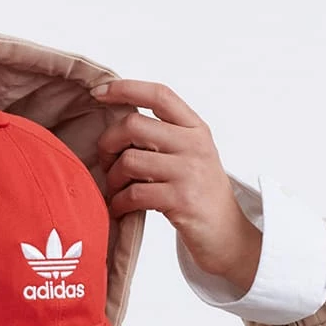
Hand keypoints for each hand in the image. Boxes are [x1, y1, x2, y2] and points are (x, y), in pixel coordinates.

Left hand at [93, 80, 261, 293]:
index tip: (98, 93)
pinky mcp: (181, 201)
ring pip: (129, 160)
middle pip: (134, 125)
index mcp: (195, 128)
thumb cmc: (200, 197)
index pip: (158, 95)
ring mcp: (189, 172)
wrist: (227, 236)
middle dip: (109, 144)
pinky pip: (133, 194)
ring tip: (116, 192)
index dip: (124, 89)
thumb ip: (163, 138)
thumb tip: (117, 126)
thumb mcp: (190, 157)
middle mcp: (194, 145)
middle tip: (106, 164)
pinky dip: (119, 203)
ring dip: (113, 179)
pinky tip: (120, 209)